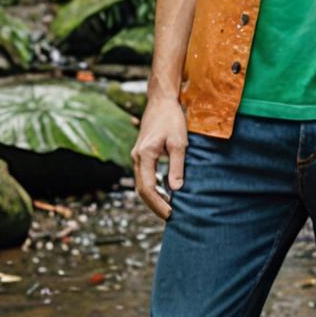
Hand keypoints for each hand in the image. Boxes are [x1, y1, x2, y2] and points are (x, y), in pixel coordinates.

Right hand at [131, 95, 187, 219]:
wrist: (161, 100)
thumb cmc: (171, 118)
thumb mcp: (179, 142)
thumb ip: (176, 166)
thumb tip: (175, 189)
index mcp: (145, 155)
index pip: (148, 187)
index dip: (158, 204)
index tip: (170, 213)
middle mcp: (137, 157)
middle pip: (141, 189)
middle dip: (154, 205)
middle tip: (169, 216)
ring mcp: (137, 155)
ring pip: (141, 183)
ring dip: (152, 197)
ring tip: (167, 208)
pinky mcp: (141, 153)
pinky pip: (143, 175)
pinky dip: (152, 187)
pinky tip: (163, 192)